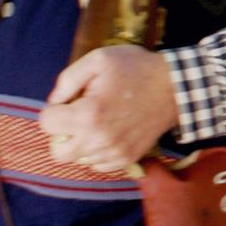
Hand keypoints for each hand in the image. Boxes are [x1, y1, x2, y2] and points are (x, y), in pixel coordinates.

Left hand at [37, 46, 177, 173]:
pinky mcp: (128, 158)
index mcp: (87, 115)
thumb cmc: (138, 69)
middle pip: (58, 152)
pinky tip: (110, 134)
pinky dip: (99, 153)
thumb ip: (67, 79)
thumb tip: (55, 102)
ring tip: (100, 123)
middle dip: (63, 134)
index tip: (72, 100)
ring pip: (79, 159)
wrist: (178, 87)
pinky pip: (99, 165)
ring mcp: (114, 152)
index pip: (46, 123)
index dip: (55, 109)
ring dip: (83, 143)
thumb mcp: (99, 59)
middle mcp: (98, 140)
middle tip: (79, 118)